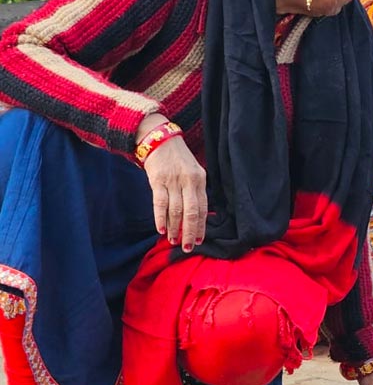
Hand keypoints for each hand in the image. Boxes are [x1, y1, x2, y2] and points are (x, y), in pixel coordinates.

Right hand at [139, 114, 206, 250]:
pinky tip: (161, 230)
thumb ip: (194, 189)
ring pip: (176, 210)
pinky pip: (160, 203)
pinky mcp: (157, 180)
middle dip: (190, 232)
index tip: (199, 240)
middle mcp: (189, 181)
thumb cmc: (177, 158)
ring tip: (173, 240)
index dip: (201, 225)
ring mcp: (173, 181)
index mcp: (200, 179)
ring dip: (175, 228)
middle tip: (187, 247)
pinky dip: (161, 218)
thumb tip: (195, 214)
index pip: (203, 207)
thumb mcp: (192, 170)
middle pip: (192, 212)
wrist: (158, 138)